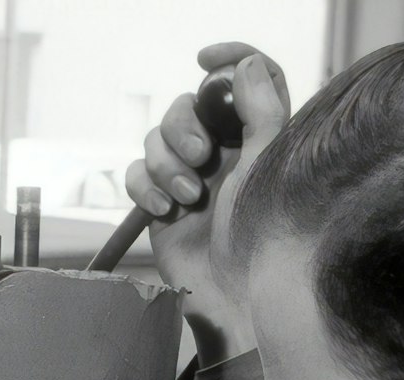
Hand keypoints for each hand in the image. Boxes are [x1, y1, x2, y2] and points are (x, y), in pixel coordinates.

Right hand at [126, 43, 288, 359]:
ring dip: (166, 164)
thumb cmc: (260, 237)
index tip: (205, 59)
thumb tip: (245, 65)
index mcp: (254, 136)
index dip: (227, 58)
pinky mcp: (160, 203)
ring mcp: (188, 178)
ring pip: (156, 138)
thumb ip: (261, 110)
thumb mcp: (267, 167)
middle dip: (184, 127)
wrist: (232, 296)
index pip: (242, 78)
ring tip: (188, 199)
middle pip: (187, 106)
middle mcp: (221, 153)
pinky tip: (164, 211)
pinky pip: (136, 174)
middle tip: (201, 160)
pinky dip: (145, 187)